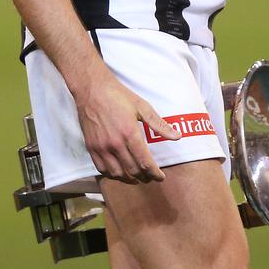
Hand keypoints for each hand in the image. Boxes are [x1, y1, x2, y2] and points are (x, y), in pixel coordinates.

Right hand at [75, 66, 179, 184]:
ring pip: (117, 174)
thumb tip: (177, 136)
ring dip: (129, 179)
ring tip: (136, 177)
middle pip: (133, 170)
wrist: (92, 88)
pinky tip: (119, 172)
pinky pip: (102, 169)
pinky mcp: (91, 146)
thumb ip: (159, 124)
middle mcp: (115, 143)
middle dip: (145, 177)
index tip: (160, 177)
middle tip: (150, 177)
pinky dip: (112, 174)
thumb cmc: (117, 95)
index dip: (155, 174)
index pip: (145, 163)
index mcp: (129, 133)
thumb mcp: (141, 106)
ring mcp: (101, 146)